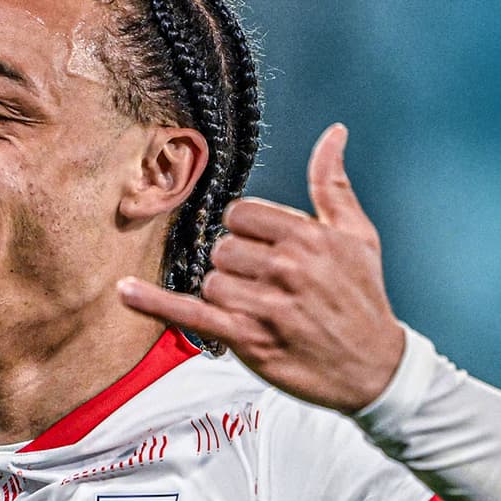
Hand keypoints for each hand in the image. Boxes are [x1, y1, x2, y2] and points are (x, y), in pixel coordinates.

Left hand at [119, 124, 404, 412]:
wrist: (375, 368)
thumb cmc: (362, 298)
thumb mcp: (358, 235)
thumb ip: (333, 184)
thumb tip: (333, 132)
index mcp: (308, 235)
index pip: (240, 214)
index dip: (248, 233)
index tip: (267, 252)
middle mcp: (286, 266)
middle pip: (222, 248)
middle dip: (237, 267)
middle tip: (267, 287)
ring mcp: (266, 305)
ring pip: (211, 282)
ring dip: (226, 297)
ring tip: (260, 310)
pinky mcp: (249, 339)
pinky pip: (191, 313)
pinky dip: (155, 303)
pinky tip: (125, 291)